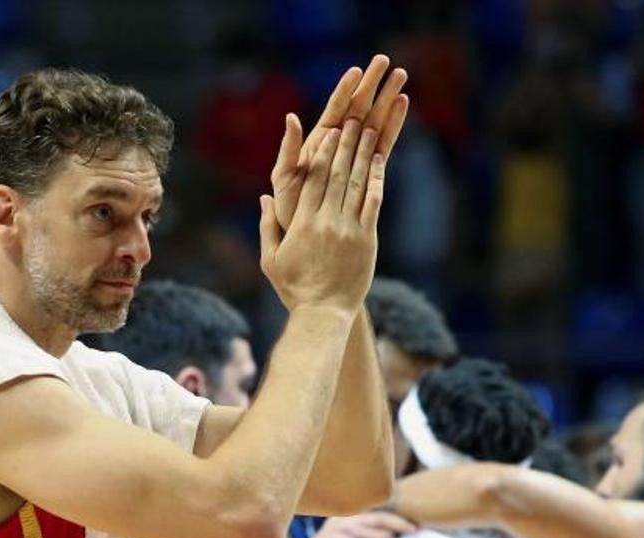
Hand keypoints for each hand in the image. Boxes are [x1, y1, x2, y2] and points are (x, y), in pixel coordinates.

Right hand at [258, 113, 385, 312]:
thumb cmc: (295, 288)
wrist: (324, 313)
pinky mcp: (366, 240)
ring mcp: (348, 229)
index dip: (321, 152)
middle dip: (344, 144)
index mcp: (301, 223)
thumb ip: (267, 227)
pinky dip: (375, 180)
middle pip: (335, 174)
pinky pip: (372, 204)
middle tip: (352, 118)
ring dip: (362, 154)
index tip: (328, 131)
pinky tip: (379, 161)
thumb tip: (264, 198)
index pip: (311, 180)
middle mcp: (325, 221)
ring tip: (368, 130)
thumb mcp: (271, 259)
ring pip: (355, 184)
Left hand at [270, 55, 408, 231]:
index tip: (358, 69)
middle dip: (373, 85)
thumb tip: (291, 117)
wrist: (307, 238)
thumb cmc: (290, 209)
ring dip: (388, 99)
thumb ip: (288, 149)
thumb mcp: (284, 177)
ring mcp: (356, 157)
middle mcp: (339, 145)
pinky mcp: (370, 171)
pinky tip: (404, 106)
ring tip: (402, 77)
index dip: (346, 89)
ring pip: (375, 121)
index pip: (335, 109)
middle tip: (388, 62)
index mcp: (319, 142)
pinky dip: (394, 124)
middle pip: (359, 108)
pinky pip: (384, 143)